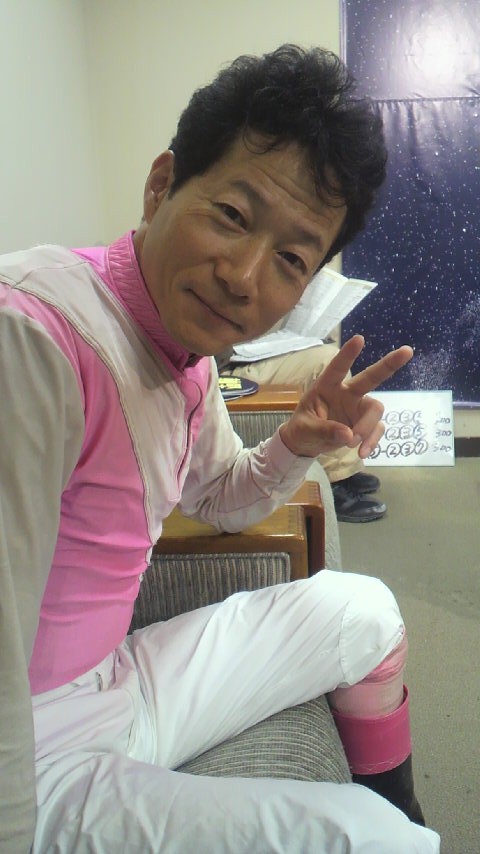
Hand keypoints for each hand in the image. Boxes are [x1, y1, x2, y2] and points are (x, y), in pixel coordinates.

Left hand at [278, 335, 412, 457]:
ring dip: (367, 427)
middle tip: (407, 351)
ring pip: (375, 410)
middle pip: (370, 377)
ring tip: (352, 443)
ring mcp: (358, 408)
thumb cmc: (303, 429)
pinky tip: (362, 452)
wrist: (306, 445)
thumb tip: (348, 435)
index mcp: (326, 387)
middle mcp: (347, 393)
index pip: (337, 368)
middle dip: (389, 364)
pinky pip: (377, 429)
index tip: (359, 339)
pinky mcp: (365, 424)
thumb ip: (325, 430)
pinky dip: (372, 441)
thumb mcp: (306, 430)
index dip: (348, 355)